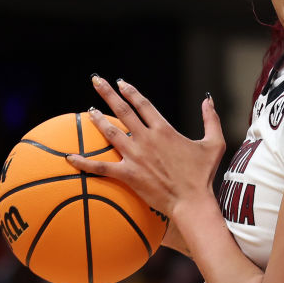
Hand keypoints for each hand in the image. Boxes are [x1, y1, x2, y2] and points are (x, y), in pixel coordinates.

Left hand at [65, 76, 225, 217]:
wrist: (192, 201)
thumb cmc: (204, 174)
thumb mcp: (214, 143)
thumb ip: (211, 119)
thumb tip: (208, 100)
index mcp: (164, 130)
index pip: (143, 104)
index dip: (131, 92)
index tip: (121, 82)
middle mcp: (147, 139)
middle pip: (123, 111)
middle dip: (107, 93)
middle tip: (96, 81)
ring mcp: (135, 156)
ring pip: (110, 133)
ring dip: (98, 120)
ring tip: (88, 111)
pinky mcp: (128, 174)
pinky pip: (101, 167)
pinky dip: (84, 162)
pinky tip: (69, 157)